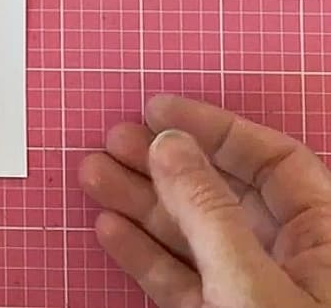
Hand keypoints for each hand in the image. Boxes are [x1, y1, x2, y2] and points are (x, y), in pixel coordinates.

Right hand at [80, 94, 330, 307]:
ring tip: (95, 175)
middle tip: (116, 140)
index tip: (160, 113)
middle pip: (224, 195)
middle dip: (165, 165)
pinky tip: (111, 230)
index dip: (217, 131)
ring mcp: (256, 295)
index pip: (276, 164)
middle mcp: (293, 263)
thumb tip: (170, 146)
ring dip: (141, 204)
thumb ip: (208, 213)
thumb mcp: (249, 282)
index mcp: (325, 241)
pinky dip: (144, 255)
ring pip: (193, 236)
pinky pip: (182, 279)